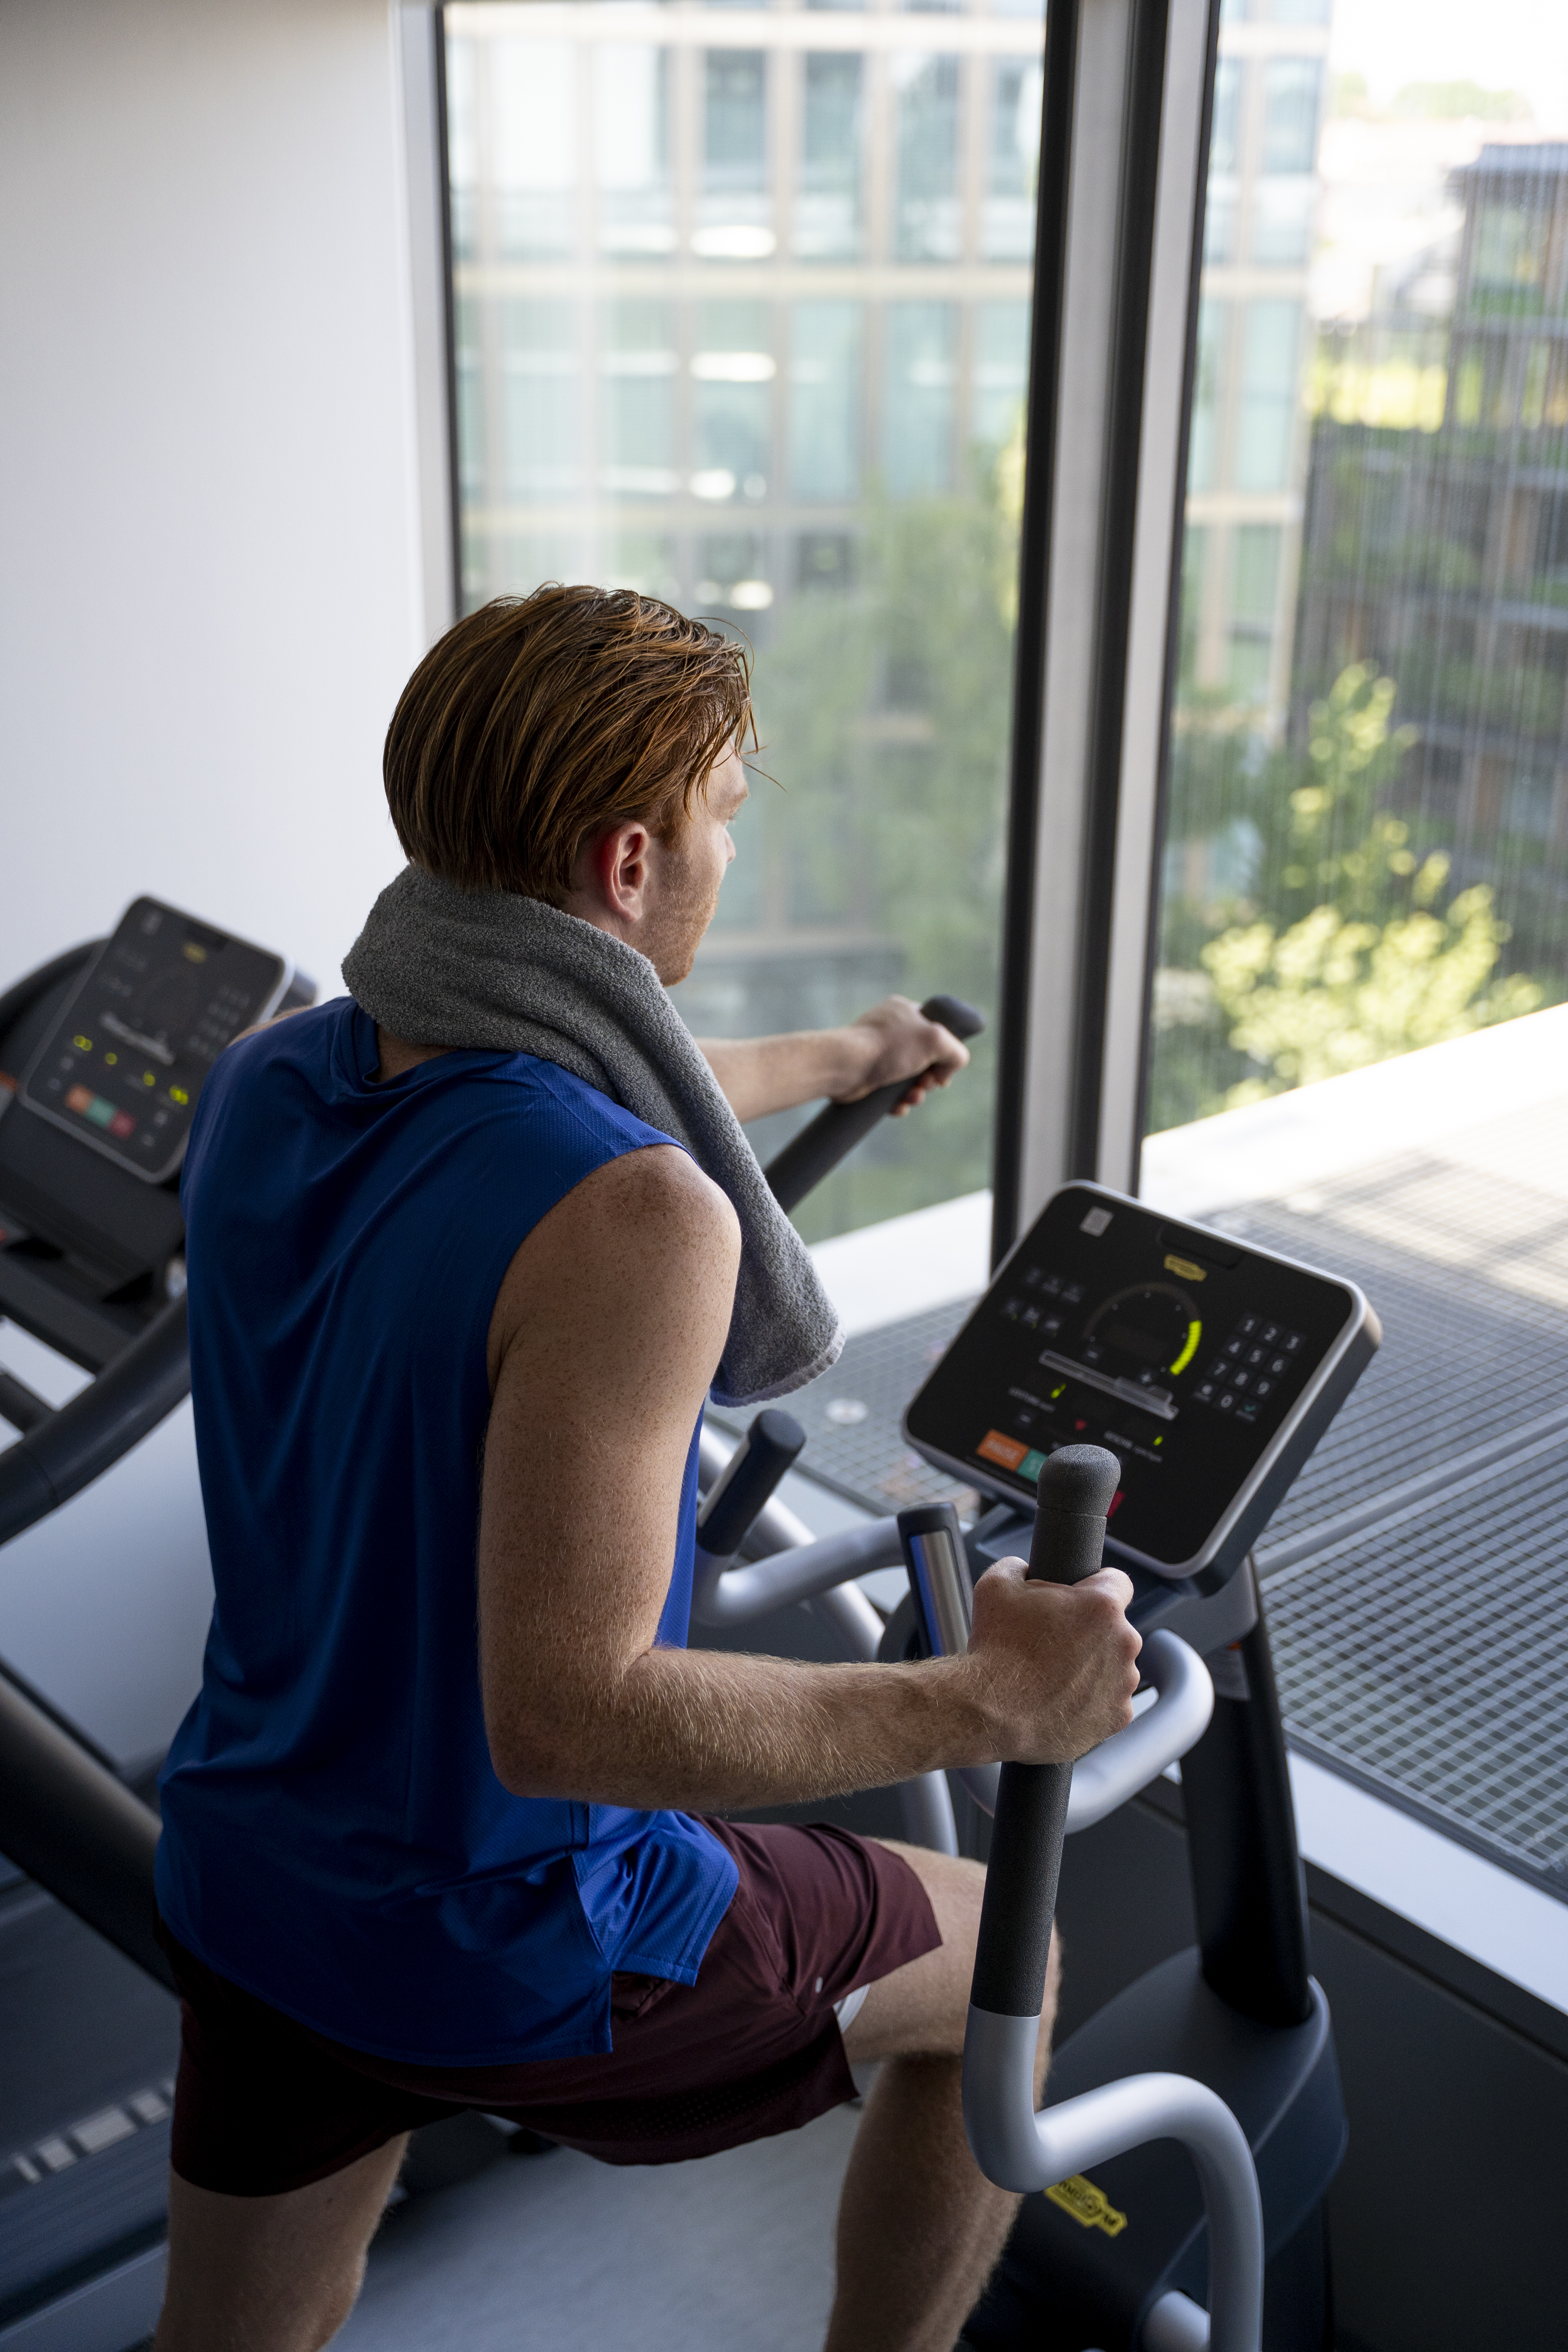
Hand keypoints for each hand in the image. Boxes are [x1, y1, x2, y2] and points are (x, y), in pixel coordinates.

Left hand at [834, 996, 971, 1113]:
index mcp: (905, 1011)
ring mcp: (879, 1053)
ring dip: (916, 1093)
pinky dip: (898, 1102)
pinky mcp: (869, 1076)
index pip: (936, 1029)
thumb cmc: (887, 1048)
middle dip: (930, 1078)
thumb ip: (956, 1050)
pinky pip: (891, 1093)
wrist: (845, 1067)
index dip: (945, 1052)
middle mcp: (891, 1030)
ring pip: (909, 1079)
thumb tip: (950, 1067)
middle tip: (926, 1084)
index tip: (943, 1068)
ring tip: (912, 1098)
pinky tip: (898, 1106)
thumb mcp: (935, 1040)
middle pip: (925, 1058)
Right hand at [959, 1559, 1141, 1765]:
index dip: (1095, 1586)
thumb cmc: (996, 1651)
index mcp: (1102, 1606)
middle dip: (1089, 1631)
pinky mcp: (1117, 1717)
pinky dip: (1091, 1700)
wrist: (991, 1711)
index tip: (1080, 1598)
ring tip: (1054, 1675)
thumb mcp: (995, 1585)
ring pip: (1113, 1665)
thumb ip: (1018, 1565)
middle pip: (1113, 1627)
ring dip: (1092, 1667)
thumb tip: (1024, 1569)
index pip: (1118, 1581)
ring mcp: (1123, 1684)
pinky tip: (1061, 1698)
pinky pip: (1110, 1700)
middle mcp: (1123, 1643)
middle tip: (1053, 1642)